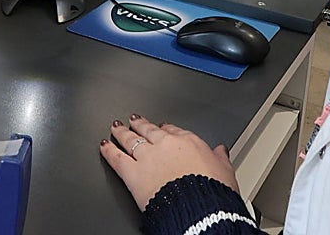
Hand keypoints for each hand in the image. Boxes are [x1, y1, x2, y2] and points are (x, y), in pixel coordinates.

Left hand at [101, 115, 237, 211]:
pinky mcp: (133, 173)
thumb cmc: (213, 195)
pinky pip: (117, 158)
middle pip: (149, 130)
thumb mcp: (226, 172)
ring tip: (116, 127)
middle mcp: (165, 145)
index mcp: (189, 142)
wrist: (200, 210)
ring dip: (121, 132)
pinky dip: (109, 151)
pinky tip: (104, 146)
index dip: (165, 129)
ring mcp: (147, 157)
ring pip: (130, 139)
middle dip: (140, 124)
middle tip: (134, 120)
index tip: (161, 128)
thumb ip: (220, 159)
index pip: (173, 131)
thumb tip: (221, 151)